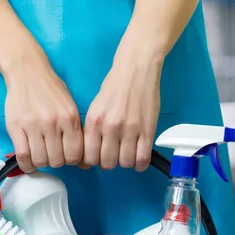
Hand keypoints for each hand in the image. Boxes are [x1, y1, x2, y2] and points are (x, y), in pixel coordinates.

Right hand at [4, 58, 83, 172]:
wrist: (27, 71)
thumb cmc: (50, 90)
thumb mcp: (70, 107)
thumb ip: (77, 133)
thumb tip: (84, 163)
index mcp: (69, 118)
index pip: (74, 155)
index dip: (71, 161)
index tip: (65, 157)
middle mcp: (53, 122)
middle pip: (57, 160)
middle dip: (55, 162)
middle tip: (51, 154)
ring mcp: (33, 125)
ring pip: (39, 160)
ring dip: (39, 162)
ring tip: (38, 155)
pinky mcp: (15, 126)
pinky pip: (22, 155)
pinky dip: (25, 164)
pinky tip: (27, 161)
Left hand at [82, 50, 162, 171]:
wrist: (136, 70)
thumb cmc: (114, 88)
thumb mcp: (95, 108)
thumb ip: (91, 133)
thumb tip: (87, 160)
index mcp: (94, 121)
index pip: (89, 157)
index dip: (93, 161)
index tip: (98, 157)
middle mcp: (111, 127)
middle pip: (107, 163)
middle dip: (109, 162)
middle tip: (113, 154)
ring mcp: (130, 129)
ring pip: (126, 163)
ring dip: (126, 162)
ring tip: (126, 153)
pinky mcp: (148, 130)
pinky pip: (143, 158)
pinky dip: (140, 164)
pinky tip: (138, 158)